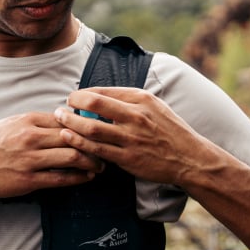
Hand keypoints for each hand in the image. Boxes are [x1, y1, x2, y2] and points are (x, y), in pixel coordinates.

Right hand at [0, 111, 105, 197]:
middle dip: (95, 143)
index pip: (68, 119)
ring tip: (101, 165)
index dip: (87, 126)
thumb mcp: (13, 123)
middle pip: (75, 137)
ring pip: (72, 156)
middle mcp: (31, 137)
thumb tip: (64, 120)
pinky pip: (61, 178)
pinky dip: (78, 178)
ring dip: (92, 161)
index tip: (99, 130)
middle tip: (107, 148)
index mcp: (29, 120)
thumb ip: (38, 122)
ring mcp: (30, 159)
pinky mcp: (28, 179)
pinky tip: (87, 177)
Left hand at [55, 87, 221, 185]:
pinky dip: (81, 145)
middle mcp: (136, 116)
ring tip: (60, 122)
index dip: (83, 94)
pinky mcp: (129, 158)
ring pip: (92, 129)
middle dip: (72, 104)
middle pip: (94, 104)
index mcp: (141, 99)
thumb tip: (102, 96)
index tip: (74, 99)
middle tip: (60, 108)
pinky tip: (70, 140)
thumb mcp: (155, 106)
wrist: (189, 157)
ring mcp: (132, 138)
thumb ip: (130, 100)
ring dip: (71, 124)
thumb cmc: (170, 130)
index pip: (103, 91)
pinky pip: (98, 150)